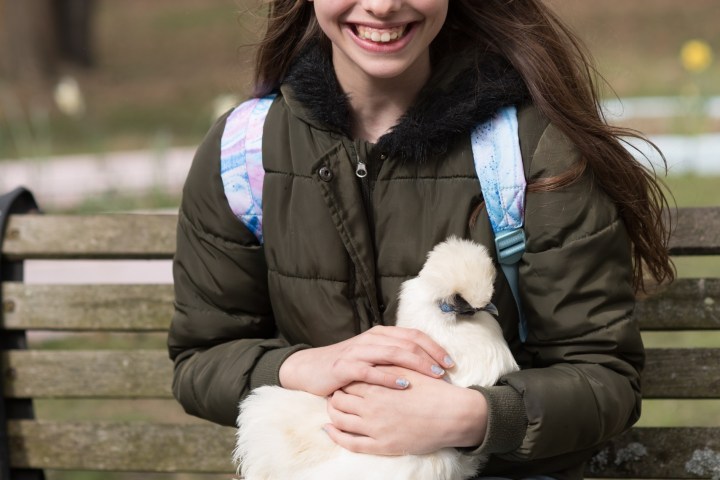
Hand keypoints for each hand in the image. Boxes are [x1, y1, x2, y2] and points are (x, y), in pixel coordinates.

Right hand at [278, 326, 453, 395]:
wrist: (310, 369)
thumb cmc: (344, 366)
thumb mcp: (370, 357)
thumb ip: (392, 357)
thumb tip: (423, 366)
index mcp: (380, 335)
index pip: (413, 335)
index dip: (434, 347)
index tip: (451, 362)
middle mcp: (372, 339)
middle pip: (408, 343)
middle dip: (431, 356)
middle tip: (448, 370)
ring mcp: (358, 351)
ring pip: (394, 353)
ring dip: (417, 364)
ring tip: (434, 375)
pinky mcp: (346, 367)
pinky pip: (371, 370)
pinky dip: (390, 377)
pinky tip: (405, 384)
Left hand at [323, 366, 487, 454]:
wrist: (453, 415)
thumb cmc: (433, 391)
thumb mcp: (407, 371)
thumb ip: (385, 367)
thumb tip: (369, 362)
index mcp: (378, 386)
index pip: (347, 380)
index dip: (342, 379)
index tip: (342, 378)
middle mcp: (372, 406)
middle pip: (339, 398)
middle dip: (334, 394)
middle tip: (334, 392)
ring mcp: (375, 428)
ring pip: (340, 420)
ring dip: (332, 413)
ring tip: (332, 409)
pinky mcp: (381, 446)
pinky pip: (350, 443)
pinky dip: (336, 436)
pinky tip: (329, 430)